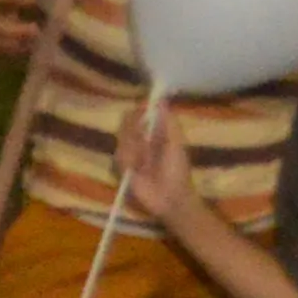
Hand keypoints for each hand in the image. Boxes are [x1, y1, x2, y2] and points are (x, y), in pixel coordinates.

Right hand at [121, 105, 199, 230]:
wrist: (169, 196)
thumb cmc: (178, 170)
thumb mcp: (177, 143)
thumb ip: (169, 122)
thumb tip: (161, 101)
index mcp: (155, 134)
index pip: (141, 116)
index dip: (139, 111)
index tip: (141, 107)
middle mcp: (140, 141)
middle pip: (128, 126)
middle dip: (134, 131)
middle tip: (146, 143)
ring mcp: (129, 154)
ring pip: (123, 141)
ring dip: (135, 150)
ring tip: (145, 164)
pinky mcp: (121, 167)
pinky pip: (120, 156)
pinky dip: (130, 161)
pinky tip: (138, 169)